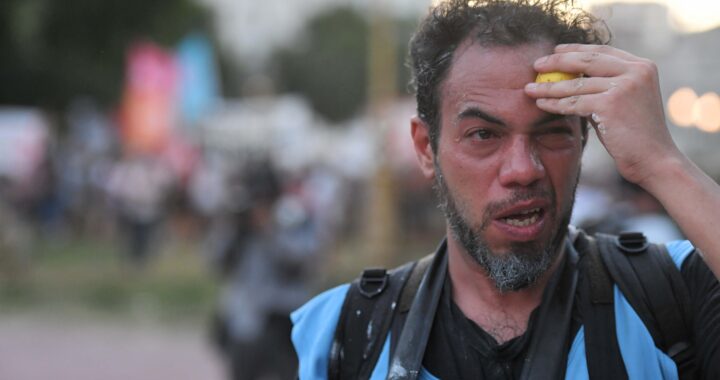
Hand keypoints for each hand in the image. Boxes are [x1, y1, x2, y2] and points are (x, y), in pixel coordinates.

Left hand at [524, 44, 680, 187]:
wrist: (654, 159)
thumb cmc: (636, 135)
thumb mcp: (624, 101)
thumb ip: (605, 86)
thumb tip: (572, 78)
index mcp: (642, 66)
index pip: (602, 51)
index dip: (576, 50)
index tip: (556, 50)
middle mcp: (635, 71)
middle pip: (587, 60)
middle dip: (557, 61)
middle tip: (537, 65)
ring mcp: (624, 86)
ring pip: (575, 84)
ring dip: (549, 86)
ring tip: (529, 88)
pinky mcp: (610, 104)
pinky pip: (573, 102)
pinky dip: (554, 103)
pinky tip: (540, 103)